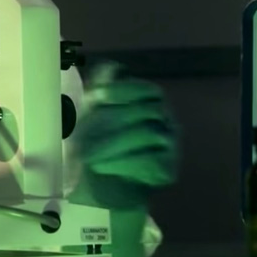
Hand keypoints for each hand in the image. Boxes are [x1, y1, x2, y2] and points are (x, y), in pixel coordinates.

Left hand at [74, 63, 177, 196]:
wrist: (105, 188)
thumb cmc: (101, 147)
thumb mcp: (93, 118)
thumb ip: (102, 92)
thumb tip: (113, 67)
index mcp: (152, 106)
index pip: (147, 90)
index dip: (124, 89)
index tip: (95, 94)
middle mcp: (166, 123)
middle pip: (148, 110)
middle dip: (113, 118)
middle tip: (84, 131)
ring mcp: (171, 146)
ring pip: (149, 133)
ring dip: (114, 142)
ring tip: (88, 154)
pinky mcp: (168, 170)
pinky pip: (149, 160)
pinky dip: (121, 162)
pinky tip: (101, 166)